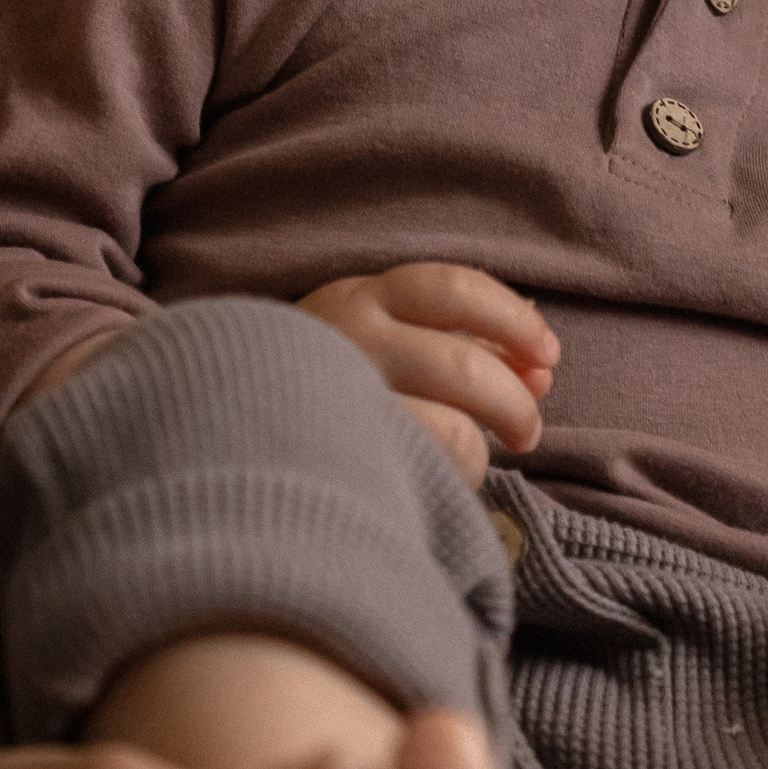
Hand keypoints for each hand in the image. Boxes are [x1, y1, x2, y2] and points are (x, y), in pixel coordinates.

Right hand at [299, 263, 557, 479]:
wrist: (219, 426)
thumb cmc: (320, 377)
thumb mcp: (378, 335)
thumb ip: (458, 342)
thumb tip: (540, 369)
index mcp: (362, 297)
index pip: (456, 290)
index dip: (515, 320)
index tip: (548, 355)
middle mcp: (348, 339)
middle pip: (465, 365)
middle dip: (515, 401)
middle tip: (529, 429)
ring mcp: (341, 400)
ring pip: (450, 426)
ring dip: (486, 445)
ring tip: (491, 456)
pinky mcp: (341, 457)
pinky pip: (425, 470)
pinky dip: (454, 474)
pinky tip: (447, 478)